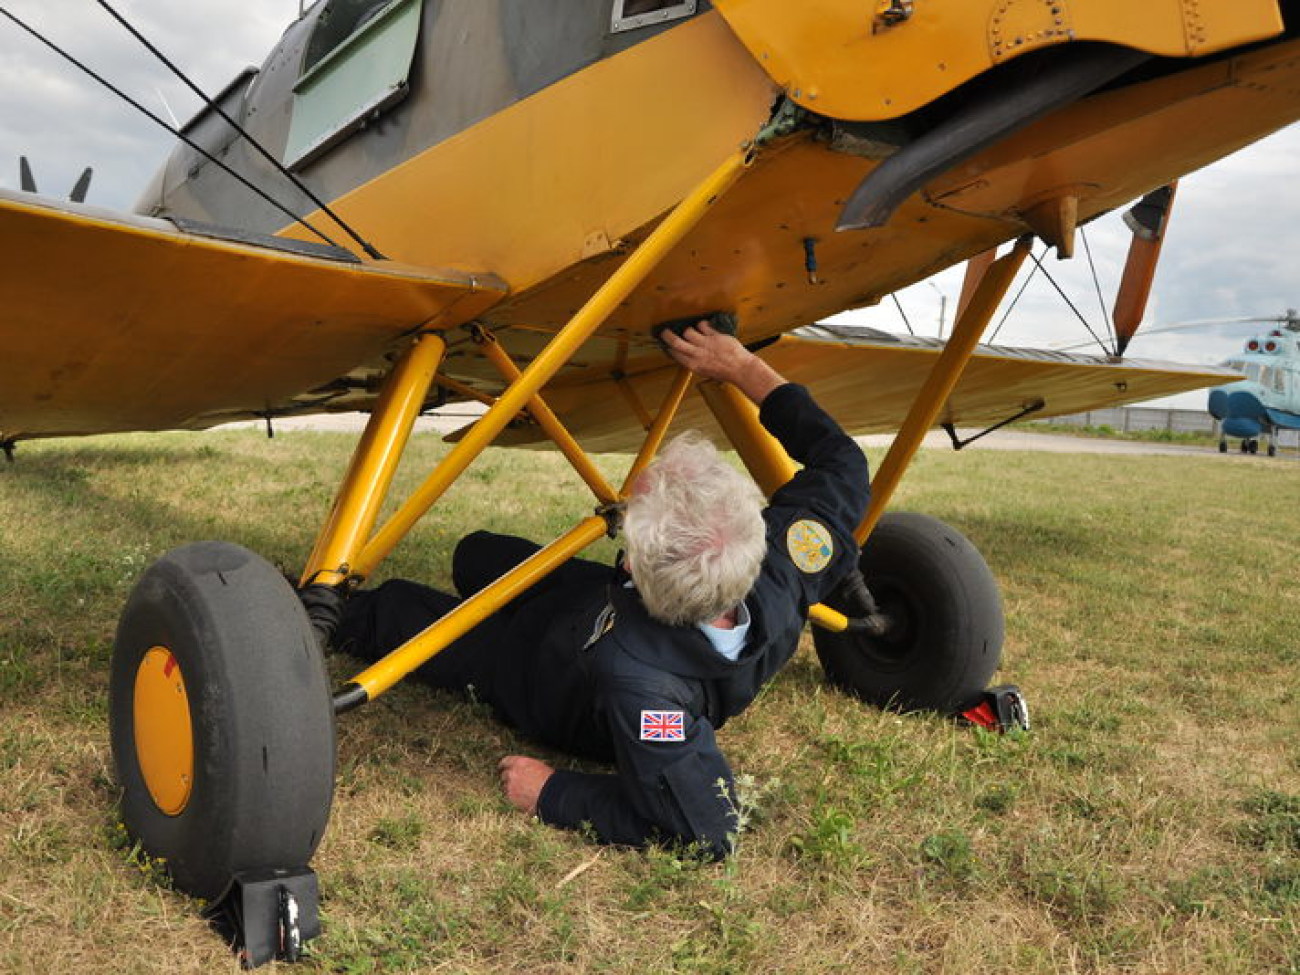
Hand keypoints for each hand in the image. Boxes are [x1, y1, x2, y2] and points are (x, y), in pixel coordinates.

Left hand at [498, 755, 554, 815]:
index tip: (502, 767)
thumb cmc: (549, 779)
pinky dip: (514, 798)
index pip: (506, 761)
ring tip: (521, 792)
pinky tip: (523, 799)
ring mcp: (510, 786)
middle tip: (514, 781)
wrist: (549, 795)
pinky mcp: (511, 798)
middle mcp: (512, 773)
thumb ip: (527, 767)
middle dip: (508, 778)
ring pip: (506, 787)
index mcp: (519, 762)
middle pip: (504, 775)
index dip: (504, 764)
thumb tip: (525, 770)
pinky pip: (509, 797)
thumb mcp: (539, 766)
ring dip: (511, 788)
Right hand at [660, 321, 783, 403]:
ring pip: (689, 331)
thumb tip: (688, 355)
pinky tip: (704, 326)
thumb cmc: (725, 372)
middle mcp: (697, 354)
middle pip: (676, 342)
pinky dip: (702, 324)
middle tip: (665, 331)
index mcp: (694, 365)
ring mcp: (706, 343)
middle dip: (668, 335)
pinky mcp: (715, 336)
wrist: (741, 369)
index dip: (669, 348)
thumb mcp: (705, 371)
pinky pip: (703, 325)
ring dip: (689, 330)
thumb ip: (695, 362)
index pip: (675, 354)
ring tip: (692, 331)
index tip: (667, 344)